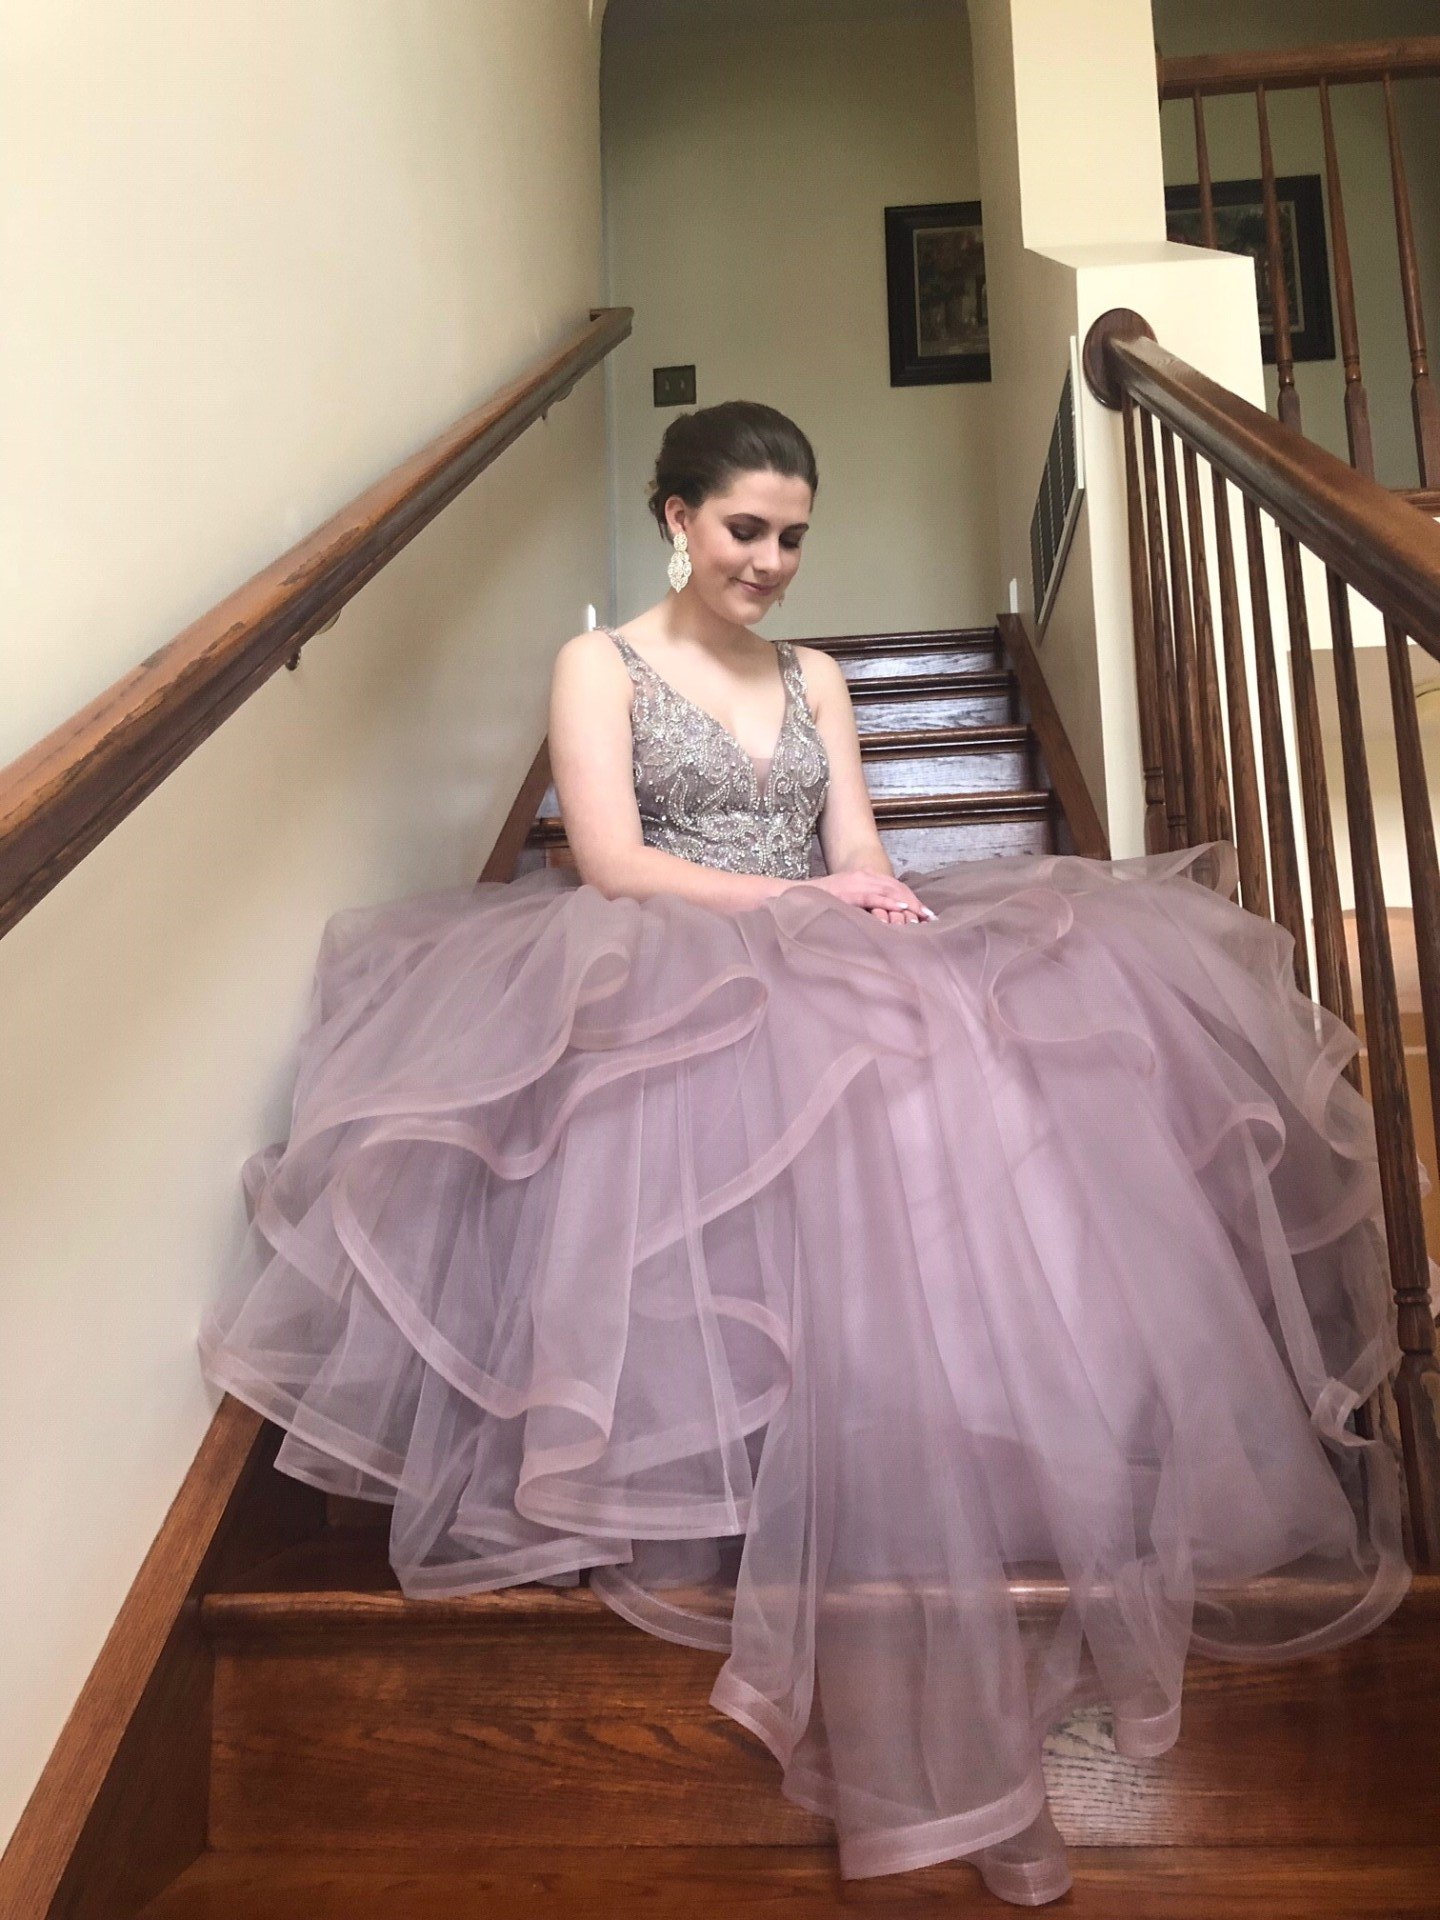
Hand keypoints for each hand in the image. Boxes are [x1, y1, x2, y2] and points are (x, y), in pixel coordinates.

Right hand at [797, 870, 935, 924]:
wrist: (792, 897)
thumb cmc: (817, 903)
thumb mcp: (845, 902)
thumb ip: (862, 906)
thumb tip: (878, 920)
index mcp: (862, 878)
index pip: (893, 887)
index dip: (911, 899)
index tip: (925, 913)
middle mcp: (861, 877)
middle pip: (896, 888)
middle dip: (915, 902)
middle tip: (931, 917)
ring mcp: (854, 883)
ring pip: (889, 891)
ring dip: (908, 903)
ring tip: (923, 915)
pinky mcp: (847, 892)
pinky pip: (873, 897)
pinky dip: (889, 903)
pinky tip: (902, 909)